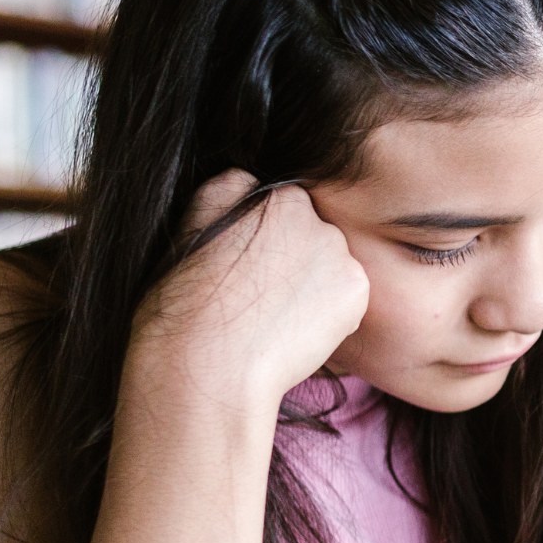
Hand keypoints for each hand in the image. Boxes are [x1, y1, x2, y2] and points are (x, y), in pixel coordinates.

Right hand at [132, 169, 369, 405]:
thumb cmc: (187, 303)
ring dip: (314, 287)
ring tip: (277, 319)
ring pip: (332, 267)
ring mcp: (338, 253)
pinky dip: (332, 315)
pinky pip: (348, 297)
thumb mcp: (193, 224)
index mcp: (275, 196)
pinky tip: (296, 332)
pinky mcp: (354, 291)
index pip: (284, 210)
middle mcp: (314, 216)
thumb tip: (251, 179)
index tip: (249, 272)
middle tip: (263, 299)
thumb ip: (228, 189)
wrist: (209, 364)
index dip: (266, 244)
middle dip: (294, 261)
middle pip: (313, 236)